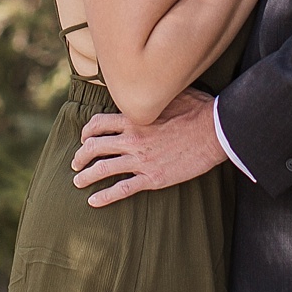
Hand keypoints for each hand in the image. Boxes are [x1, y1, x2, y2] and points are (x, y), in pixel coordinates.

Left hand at [69, 88, 226, 206]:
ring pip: (102, 169)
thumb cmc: (198, 110)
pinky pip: (122, 189)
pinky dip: (104, 196)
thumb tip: (148, 90)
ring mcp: (141, 160)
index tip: (84, 138)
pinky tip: (93, 201)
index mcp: (134, 118)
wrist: (216, 132)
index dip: (87, 132)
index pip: (98, 124)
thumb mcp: (171, 94)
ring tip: (77, 182)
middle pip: (94, 147)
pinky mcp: (152, 178)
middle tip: (76, 163)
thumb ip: (153, 97)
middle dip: (80, 156)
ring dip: (85, 176)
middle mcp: (132, 139)